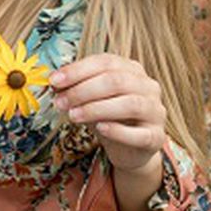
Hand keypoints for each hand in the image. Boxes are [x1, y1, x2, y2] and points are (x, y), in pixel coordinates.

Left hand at [49, 54, 165, 173]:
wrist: (129, 149)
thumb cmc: (109, 117)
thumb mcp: (90, 99)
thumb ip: (75, 88)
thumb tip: (53, 82)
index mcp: (132, 69)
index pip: (105, 62)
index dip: (78, 70)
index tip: (54, 81)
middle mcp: (148, 86)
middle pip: (115, 81)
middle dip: (82, 90)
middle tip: (59, 102)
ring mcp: (156, 111)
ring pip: (129, 104)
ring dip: (96, 108)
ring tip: (72, 116)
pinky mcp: (157, 137)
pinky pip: (139, 133)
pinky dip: (118, 130)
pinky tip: (99, 128)